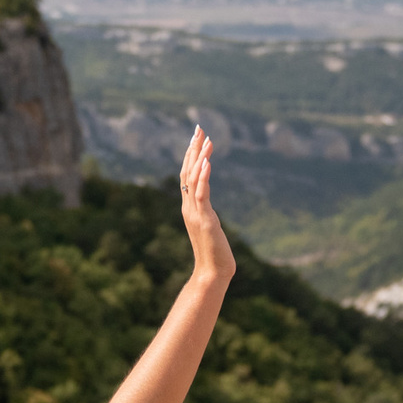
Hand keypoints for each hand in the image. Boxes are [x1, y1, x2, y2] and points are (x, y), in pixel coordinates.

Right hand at [179, 126, 234, 280]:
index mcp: (190, 208)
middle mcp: (189, 207)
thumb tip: (208, 209)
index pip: (187, 175)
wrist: (212, 273)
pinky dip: (204, 177)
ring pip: (194, 179)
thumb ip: (207, 216)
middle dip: (193, 149)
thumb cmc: (214, 254)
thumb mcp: (210, 228)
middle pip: (187, 172)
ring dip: (200, 158)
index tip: (197, 137)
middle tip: (199, 128)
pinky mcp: (205, 220)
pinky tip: (208, 163)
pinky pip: (202, 195)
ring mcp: (195, 213)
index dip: (191, 155)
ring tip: (206, 140)